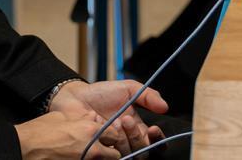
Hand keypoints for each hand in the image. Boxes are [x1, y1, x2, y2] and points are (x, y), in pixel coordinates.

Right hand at [15, 110, 119, 159]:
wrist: (25, 147)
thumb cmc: (40, 131)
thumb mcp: (63, 117)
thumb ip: (83, 118)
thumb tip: (92, 117)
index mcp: (90, 131)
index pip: (115, 135)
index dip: (111, 137)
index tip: (107, 138)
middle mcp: (92, 148)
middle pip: (114, 154)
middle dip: (110, 152)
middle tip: (102, 150)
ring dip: (100, 159)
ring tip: (91, 155)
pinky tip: (79, 158)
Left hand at [49, 80, 166, 154]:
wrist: (75, 99)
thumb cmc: (100, 93)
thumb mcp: (128, 89)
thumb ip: (148, 95)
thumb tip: (165, 107)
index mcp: (137, 126)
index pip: (154, 140)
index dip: (157, 139)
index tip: (153, 128)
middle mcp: (127, 140)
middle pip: (143, 150)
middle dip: (137, 136)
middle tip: (125, 120)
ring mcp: (113, 147)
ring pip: (129, 154)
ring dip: (124, 140)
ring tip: (114, 123)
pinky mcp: (100, 152)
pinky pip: (111, 157)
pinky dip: (110, 146)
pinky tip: (104, 132)